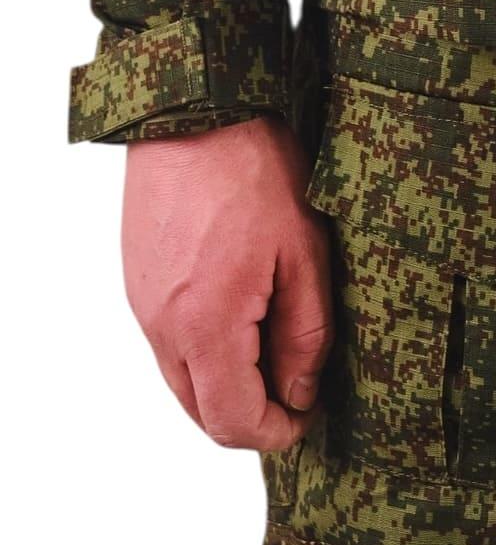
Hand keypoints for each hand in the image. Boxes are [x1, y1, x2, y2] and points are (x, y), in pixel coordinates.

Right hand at [121, 113, 332, 451]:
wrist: (196, 111)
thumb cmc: (255, 170)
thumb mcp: (305, 251)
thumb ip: (306, 333)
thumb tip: (300, 392)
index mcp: (206, 325)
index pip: (232, 421)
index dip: (276, 433)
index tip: (307, 417)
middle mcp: (162, 326)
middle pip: (200, 411)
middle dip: (250, 415)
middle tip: (296, 387)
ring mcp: (143, 304)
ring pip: (182, 379)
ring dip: (226, 382)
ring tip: (274, 343)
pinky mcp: (139, 281)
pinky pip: (168, 341)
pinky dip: (204, 348)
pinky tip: (242, 310)